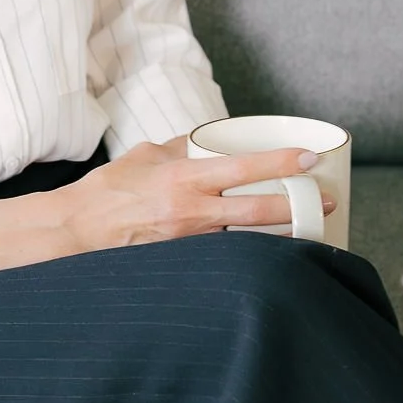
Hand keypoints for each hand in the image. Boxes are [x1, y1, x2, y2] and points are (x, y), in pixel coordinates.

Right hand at [56, 137, 334, 254]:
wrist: (74, 232)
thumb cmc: (107, 191)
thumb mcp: (145, 156)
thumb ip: (180, 147)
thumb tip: (208, 138)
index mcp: (182, 178)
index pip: (241, 168)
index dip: (279, 163)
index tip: (308, 158)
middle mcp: (189, 212)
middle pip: (256, 212)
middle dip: (298, 206)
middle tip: (328, 201)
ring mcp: (187, 243)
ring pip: (247, 240)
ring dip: (281, 235)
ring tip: (309, 227)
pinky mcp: (182, 263)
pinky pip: (225, 257)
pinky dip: (249, 253)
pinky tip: (270, 254)